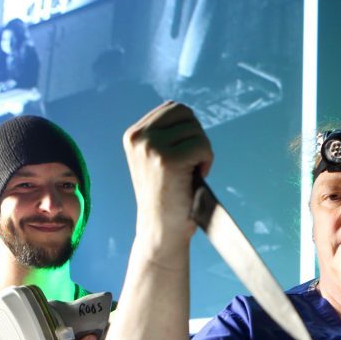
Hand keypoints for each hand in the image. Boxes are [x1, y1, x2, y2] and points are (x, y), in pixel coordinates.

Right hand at [122, 101, 212, 259]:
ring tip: (193, 173)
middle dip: (196, 136)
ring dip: (203, 151)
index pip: (173, 108)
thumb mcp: (155, 158)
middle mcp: (138, 138)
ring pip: (196, 130)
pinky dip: (207, 160)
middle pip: (185, 113)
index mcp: (133, 134)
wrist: (161, 231)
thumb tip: (186, 113)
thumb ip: (164, 134)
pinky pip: (202, 146)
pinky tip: (198, 177)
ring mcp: (151, 148)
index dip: (188, 129)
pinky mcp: (168, 160)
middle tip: (193, 163)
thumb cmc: (166, 197)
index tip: (186, 154)